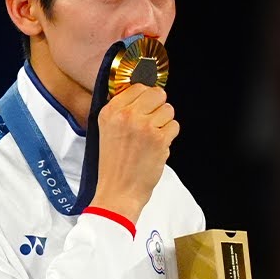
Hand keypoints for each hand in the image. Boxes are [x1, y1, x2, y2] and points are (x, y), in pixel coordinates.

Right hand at [89, 83, 179, 223]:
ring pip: (168, 110)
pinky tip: (157, 147)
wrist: (118, 191)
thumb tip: (142, 94)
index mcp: (110, 111)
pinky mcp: (159, 139)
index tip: (145, 108)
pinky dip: (169, 137)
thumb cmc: (113, 165)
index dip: (146, 98)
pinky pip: (174, 126)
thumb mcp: (105, 131)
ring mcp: (144, 126)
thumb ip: (121, 111)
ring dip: (165, 123)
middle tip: (151, 123)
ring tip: (152, 138)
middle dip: (158, 107)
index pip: (138, 87)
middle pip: (157, 93)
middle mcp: (126, 115)